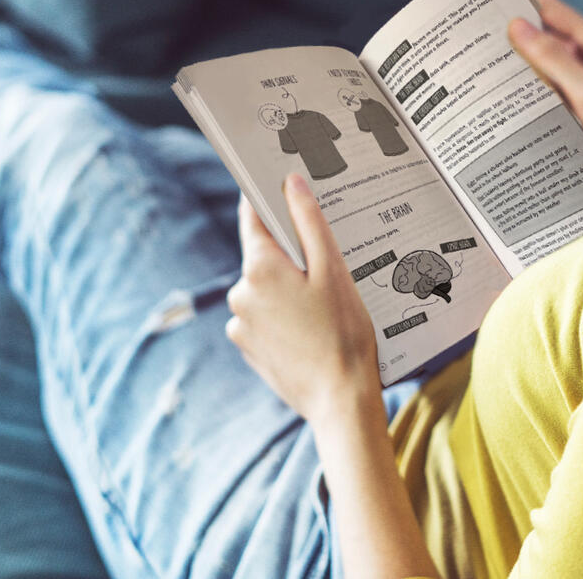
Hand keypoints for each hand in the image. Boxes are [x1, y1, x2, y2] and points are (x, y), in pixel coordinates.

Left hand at [226, 177, 380, 426]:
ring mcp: (239, 323)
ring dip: (288, 291)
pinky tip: (312, 331)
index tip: (279, 187)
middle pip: (264, 257)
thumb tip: (290, 182)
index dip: (267, 199)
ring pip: (265, 289)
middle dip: (292, 258)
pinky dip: (282, 318)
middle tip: (328, 271)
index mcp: (260, 267)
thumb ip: (309, 221)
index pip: (253, 216)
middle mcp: (240, 292)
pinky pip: (262, 318)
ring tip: (325, 310)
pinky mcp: (246, 347)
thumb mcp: (334, 270)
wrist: (339, 400)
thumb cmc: (343, 333)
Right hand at [508, 0, 582, 197]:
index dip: (521, 4)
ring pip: (550, 62)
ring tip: (490, 72)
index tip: (489, 9)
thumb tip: (518, 26)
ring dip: (526, 65)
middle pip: (548, 34)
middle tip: (480, 45)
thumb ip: (553, 58)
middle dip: (518, 37)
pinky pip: (556, 85)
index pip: (551, 9)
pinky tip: (517, 99)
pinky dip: (538, 87)